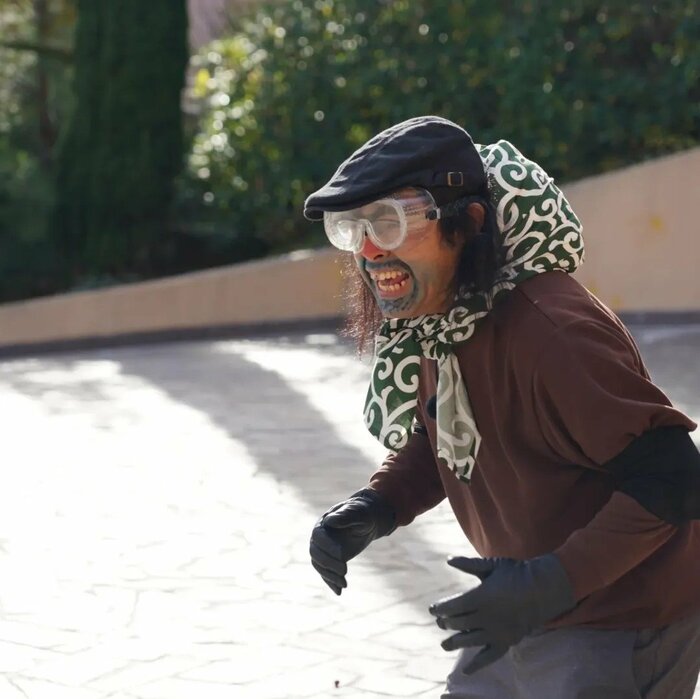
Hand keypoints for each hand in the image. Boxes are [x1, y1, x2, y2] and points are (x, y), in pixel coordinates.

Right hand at [309, 489, 395, 594]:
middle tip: (345, 571)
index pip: (318, 536)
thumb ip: (346, 516)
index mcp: (324, 523)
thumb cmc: (362, 514)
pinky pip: (326, 572)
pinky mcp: (330, 559)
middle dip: (329, 563)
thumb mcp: (358, 513)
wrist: (367, 521)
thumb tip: (330, 520)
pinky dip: (331, 582)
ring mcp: (324, 549)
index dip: (328, 545)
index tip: (342, 554)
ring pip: (319, 565)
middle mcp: (320, 537)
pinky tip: (339, 591)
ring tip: (344, 584)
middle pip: (316, 552)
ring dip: (329, 575)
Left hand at [429, 554, 575, 674]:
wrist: (543, 589)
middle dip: (446, 623)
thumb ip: (469, 564)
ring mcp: (497, 632)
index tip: (433, 609)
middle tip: (441, 622)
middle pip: (458, 624)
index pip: (452, 607)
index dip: (440, 609)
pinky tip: (466, 671)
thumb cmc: (516, 573)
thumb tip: (448, 560)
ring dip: (454, 643)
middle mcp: (486, 617)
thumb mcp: (491, 565)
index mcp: (480, 598)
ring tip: (444, 645)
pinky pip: (489, 657)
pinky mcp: (507, 642)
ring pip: (469, 641)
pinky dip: (477, 665)